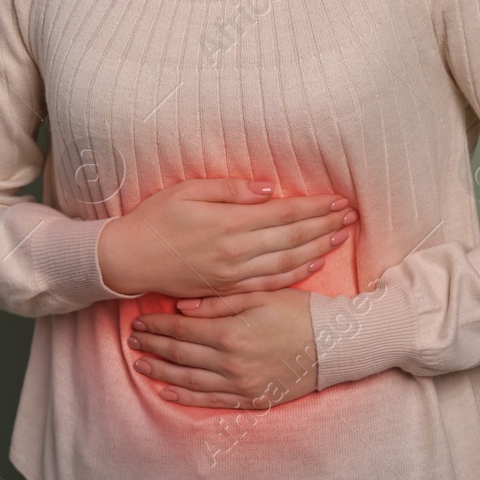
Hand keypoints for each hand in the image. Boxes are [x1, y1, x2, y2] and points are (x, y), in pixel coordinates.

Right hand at [98, 178, 357, 297]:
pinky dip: (296, 274)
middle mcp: (235, 252)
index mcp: (228, 224)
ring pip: (287, 263)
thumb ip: (230, 190)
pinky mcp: (227, 290)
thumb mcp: (188, 192)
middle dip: (325, 225)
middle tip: (351, 216)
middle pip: (292, 238)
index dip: (314, 207)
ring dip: (318, 249)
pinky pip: (269, 284)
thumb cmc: (154, 219)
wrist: (128, 259)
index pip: (284, 213)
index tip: (338, 200)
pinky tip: (313, 265)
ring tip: (341, 237)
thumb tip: (269, 189)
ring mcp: (232, 275)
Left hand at [127, 289, 318, 407]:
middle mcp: (230, 362)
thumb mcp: (262, 295)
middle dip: (153, 345)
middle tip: (133, 338)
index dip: (158, 325)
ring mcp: (239, 383)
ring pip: (189, 380)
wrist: (334, 345)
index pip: (182, 329)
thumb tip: (183, 305)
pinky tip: (167, 392)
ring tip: (141, 363)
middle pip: (180, 354)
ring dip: (162, 371)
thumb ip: (221, 299)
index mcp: (231, 332)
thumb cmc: (300, 312)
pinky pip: (209, 400)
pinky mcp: (250, 397)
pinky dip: (185, 397)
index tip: (140, 319)